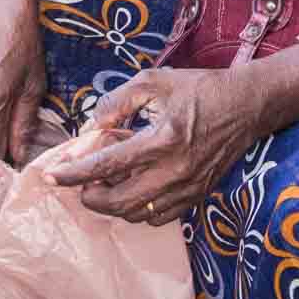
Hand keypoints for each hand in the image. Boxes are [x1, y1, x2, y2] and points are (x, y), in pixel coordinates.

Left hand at [51, 69, 262, 221]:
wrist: (248, 105)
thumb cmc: (199, 89)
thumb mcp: (153, 81)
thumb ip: (115, 102)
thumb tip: (89, 128)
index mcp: (163, 138)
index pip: (107, 164)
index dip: (74, 173)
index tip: (51, 175)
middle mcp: (176, 169)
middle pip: (118, 201)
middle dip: (90, 196)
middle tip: (81, 182)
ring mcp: (188, 187)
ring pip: (136, 213)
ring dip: (112, 203)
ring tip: (107, 182)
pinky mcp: (197, 195)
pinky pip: (158, 217)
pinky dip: (137, 210)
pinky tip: (133, 189)